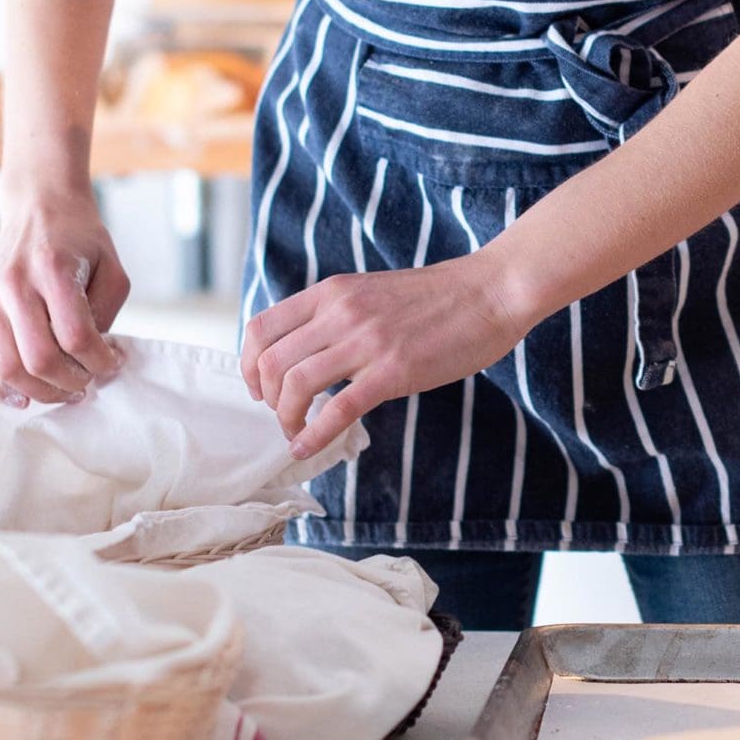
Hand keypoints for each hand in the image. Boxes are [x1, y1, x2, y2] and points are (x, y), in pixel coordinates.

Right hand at [0, 184, 130, 407]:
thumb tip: (92, 358)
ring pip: (6, 368)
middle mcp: (13, 285)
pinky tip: (19, 396)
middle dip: (71, 382)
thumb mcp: (112, 268)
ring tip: (63, 390)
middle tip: (88, 381)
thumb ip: (106, 313)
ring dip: (41, 391)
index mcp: (52, 270)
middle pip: (39, 359)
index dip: (101, 361)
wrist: (40, 205)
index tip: (113, 362)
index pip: (76, 337)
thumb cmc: (81, 239)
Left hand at [241, 256, 537, 458]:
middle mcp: (340, 313)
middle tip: (282, 415)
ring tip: (295, 433)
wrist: (491, 291)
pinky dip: (313, 435)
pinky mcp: (393, 371)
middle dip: (267, 399)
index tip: (259, 388)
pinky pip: (336, 410)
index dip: (249, 365)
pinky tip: (309, 447)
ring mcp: (365, 342)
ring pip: (294, 386)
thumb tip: (312, 352)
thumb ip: (339, 315)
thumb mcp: (372, 292)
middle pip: (270, 362)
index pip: (262, 328)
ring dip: (286, 418)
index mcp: (332, 292)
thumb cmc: (439, 298)